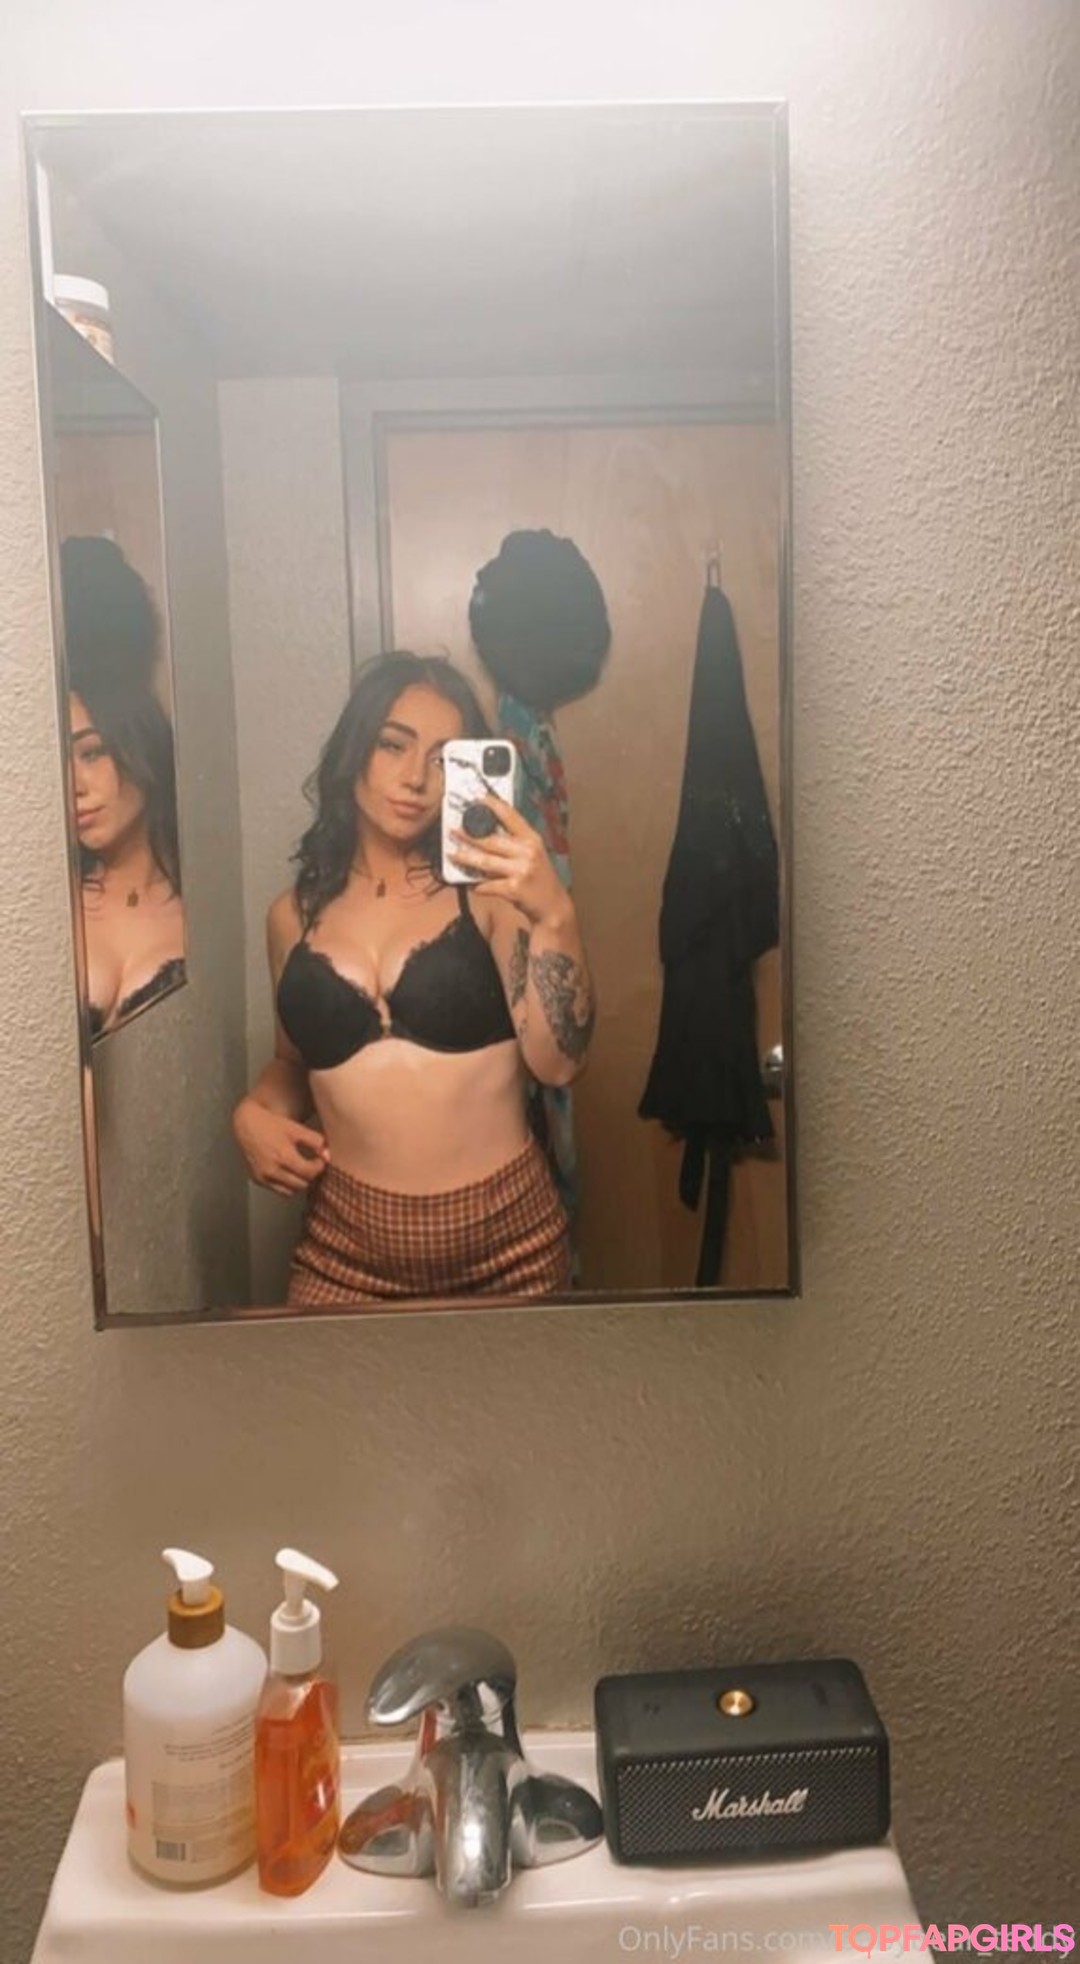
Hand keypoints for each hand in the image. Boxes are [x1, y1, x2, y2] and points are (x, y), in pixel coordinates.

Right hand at [232, 1095, 329, 1196]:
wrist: (247, 1124)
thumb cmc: (272, 1124)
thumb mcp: (296, 1128)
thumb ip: (315, 1141)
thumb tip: (328, 1156)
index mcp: (283, 1156)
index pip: (310, 1172)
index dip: (319, 1167)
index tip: (319, 1160)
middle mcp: (271, 1170)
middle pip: (302, 1184)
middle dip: (310, 1175)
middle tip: (312, 1165)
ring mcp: (263, 1176)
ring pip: (291, 1191)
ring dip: (300, 1182)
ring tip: (301, 1169)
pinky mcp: (257, 1180)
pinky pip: (279, 1190)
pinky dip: (287, 1185)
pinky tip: (288, 1172)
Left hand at [449, 795, 568, 927]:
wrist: (553, 906)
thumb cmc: (540, 878)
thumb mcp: (533, 854)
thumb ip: (515, 842)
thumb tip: (486, 831)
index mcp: (532, 839)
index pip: (510, 816)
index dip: (492, 805)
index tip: (477, 798)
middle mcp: (527, 852)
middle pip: (491, 839)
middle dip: (468, 835)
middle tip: (453, 830)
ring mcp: (521, 870)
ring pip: (485, 861)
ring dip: (465, 857)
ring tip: (452, 854)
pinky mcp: (514, 889)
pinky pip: (488, 885)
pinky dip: (477, 886)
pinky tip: (471, 884)